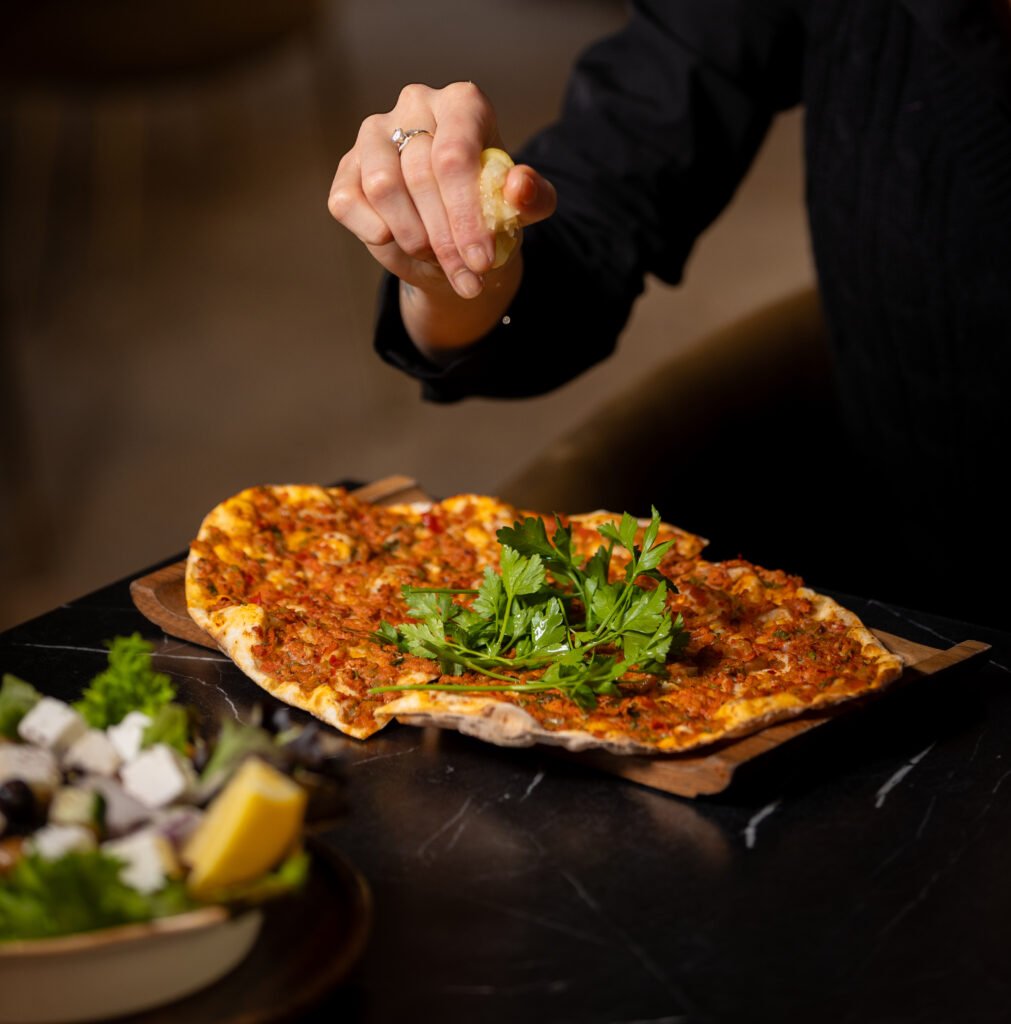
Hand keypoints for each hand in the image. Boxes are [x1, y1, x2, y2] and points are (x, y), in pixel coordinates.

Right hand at [328, 82, 555, 300]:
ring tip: (436, 257)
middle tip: (466, 277)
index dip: (467, 214)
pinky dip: (374, 231)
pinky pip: (347, 202)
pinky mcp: (348, 168)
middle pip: (421, 175)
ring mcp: (375, 134)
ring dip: (412, 236)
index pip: (456, 155)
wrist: (453, 239)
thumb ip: (532, 197)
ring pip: (383, 187)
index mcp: (462, 105)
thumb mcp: (519, 211)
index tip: (481, 261)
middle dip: (446, 239)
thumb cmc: (488, 213)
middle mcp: (415, 105)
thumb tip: (519, 186)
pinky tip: (395, 242)